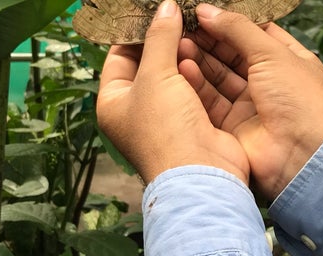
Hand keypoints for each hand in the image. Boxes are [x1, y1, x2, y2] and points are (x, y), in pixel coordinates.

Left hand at [96, 0, 248, 183]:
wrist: (201, 173)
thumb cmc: (165, 130)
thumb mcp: (156, 76)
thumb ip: (159, 38)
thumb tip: (164, 7)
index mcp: (114, 102)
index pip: (119, 56)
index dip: (134, 32)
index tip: (153, 11)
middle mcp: (137, 110)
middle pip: (149, 64)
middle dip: (164, 40)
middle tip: (178, 16)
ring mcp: (167, 117)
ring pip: (175, 75)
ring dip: (184, 54)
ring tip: (194, 29)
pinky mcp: (193, 121)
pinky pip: (195, 89)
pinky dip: (200, 73)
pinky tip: (208, 54)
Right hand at [177, 4, 322, 199]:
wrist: (303, 156)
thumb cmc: (300, 100)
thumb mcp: (272, 53)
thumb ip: (238, 30)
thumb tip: (207, 11)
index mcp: (288, 61)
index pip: (256, 33)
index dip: (231, 22)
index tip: (203, 12)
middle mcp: (269, 83)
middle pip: (233, 55)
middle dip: (209, 40)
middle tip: (183, 25)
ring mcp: (251, 106)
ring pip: (218, 78)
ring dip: (199, 60)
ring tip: (177, 42)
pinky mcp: (233, 127)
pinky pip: (210, 102)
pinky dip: (196, 85)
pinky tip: (181, 67)